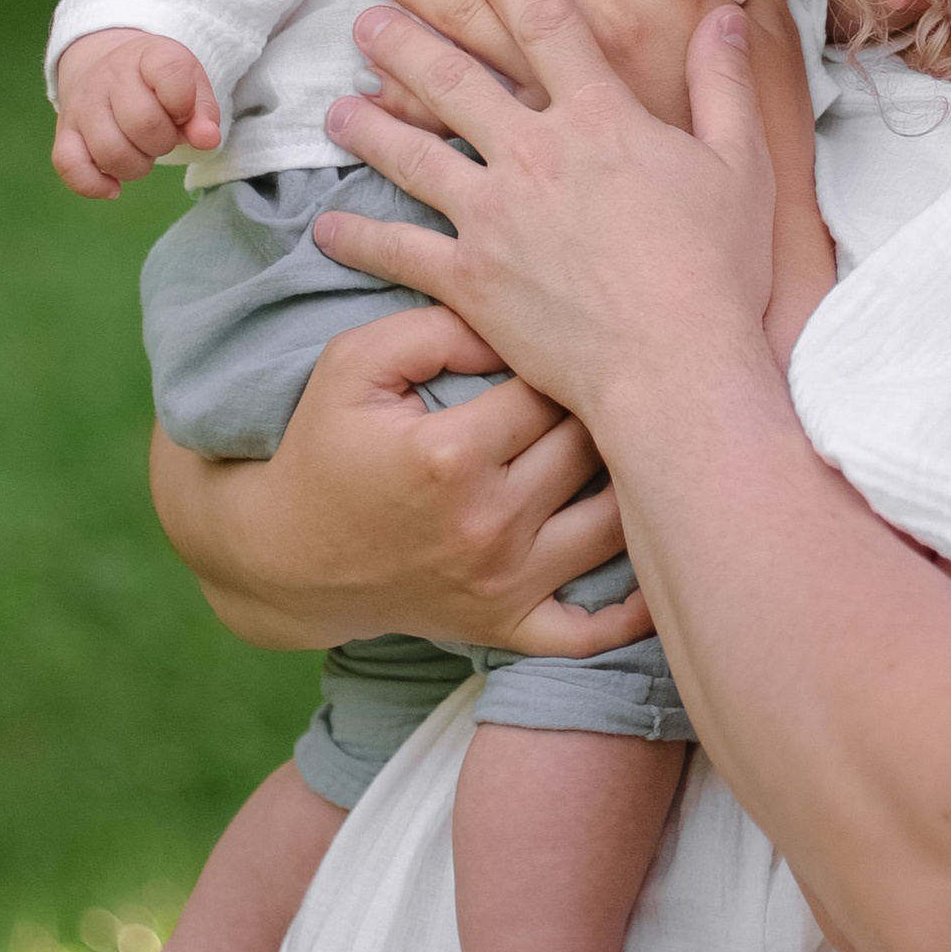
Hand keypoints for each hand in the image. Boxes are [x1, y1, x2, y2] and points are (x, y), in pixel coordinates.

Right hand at [52, 25, 220, 197]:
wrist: (104, 63)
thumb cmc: (156, 80)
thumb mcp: (189, 82)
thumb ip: (204, 111)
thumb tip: (208, 141)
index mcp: (148, 55)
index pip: (170, 75)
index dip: (185, 104)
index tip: (183, 111)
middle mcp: (109, 76)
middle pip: (143, 123)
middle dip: (164, 141)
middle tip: (164, 135)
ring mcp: (83, 105)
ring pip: (110, 152)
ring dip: (137, 165)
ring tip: (142, 151)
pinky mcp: (64, 132)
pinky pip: (71, 167)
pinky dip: (94, 185)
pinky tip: (114, 186)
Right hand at [149, 297, 657, 659]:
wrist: (285, 555)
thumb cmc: (323, 444)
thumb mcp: (355, 362)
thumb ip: (436, 326)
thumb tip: (517, 320)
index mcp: (451, 455)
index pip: (549, 385)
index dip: (566, 352)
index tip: (576, 331)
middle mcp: (487, 525)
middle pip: (591, 448)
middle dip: (614, 406)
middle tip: (632, 372)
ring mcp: (503, 585)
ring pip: (614, 525)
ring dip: (640, 484)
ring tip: (656, 439)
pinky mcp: (507, 627)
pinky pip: (593, 632)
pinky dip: (638, 607)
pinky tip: (665, 557)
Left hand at [314, 0, 783, 431]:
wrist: (675, 366)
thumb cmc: (718, 271)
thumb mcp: (742, 165)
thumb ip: (727, 85)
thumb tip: (727, 15)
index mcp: (601, 119)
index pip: (549, 29)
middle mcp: (536, 154)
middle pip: (458, 80)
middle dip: (409, 42)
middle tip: (370, 20)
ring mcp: (495, 216)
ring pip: (415, 154)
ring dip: (371, 126)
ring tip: (336, 108)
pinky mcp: (471, 278)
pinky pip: (400, 250)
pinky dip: (360, 237)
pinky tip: (326, 227)